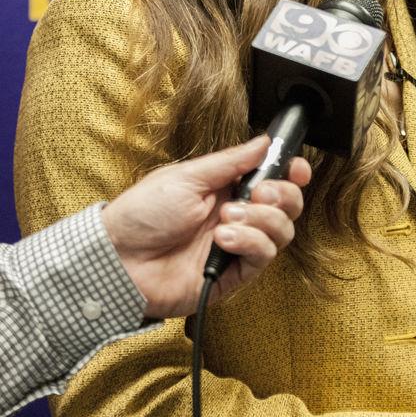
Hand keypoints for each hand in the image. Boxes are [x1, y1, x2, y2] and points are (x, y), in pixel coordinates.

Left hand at [101, 137, 310, 317]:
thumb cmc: (143, 213)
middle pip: (287, 206)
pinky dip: (249, 242)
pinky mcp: (233, 275)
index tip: (296, 169)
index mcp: (227, 188)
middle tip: (260, 193)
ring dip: (260, 220)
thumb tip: (264, 141)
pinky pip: (262, 258)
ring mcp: (237, 246)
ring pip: (281, 232)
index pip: (273, 180)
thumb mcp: (188, 176)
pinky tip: (223, 238)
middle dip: (282, 195)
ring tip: (227, 218)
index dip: (291, 174)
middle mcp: (238, 216)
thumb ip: (231, 161)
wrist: (118, 258)